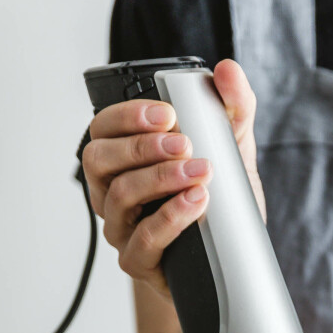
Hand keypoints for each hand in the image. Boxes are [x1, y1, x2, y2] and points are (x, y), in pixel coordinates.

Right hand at [82, 59, 264, 295]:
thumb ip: (232, 108)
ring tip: (200, 173)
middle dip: (142, 147)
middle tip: (186, 145)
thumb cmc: (219, 201)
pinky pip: (142, 241)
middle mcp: (111, 191)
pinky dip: (170, 219)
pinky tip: (195, 203)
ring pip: (120, 197)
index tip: (168, 113)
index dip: (128, 116)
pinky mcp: (137, 262)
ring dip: (159, 180)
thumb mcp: (231, 149)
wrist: (229, 262)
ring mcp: (121, 228)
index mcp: (120, 159)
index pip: (103, 127)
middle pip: (100, 159)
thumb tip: (228, 70)